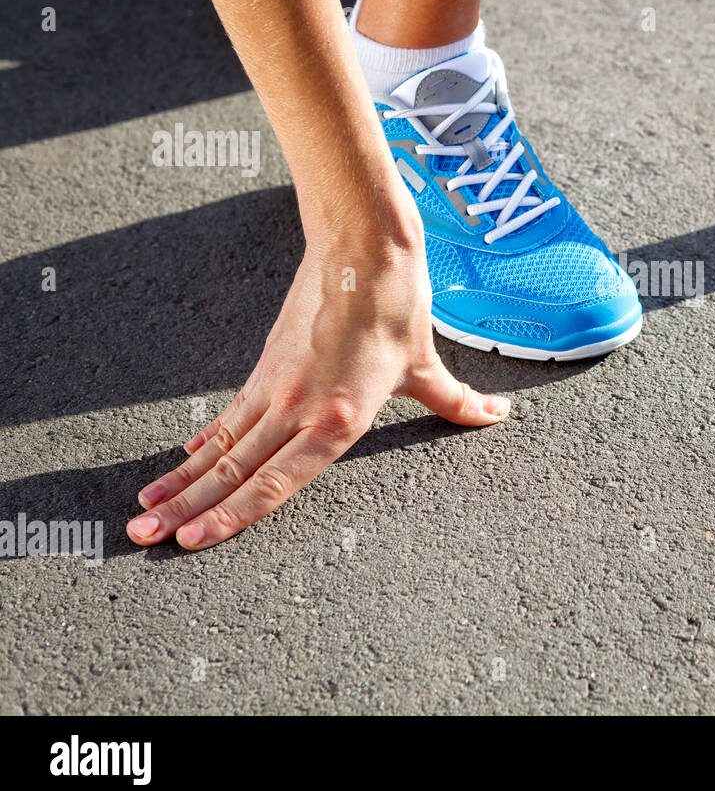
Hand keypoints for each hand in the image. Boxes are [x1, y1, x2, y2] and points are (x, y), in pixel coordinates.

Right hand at [127, 237, 508, 550]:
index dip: (234, 516)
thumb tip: (497, 415)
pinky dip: (205, 442)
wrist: (362, 248)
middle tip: (142, 537)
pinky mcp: (267, 366)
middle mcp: (301, 409)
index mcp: (341, 419)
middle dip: (187, 509)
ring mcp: (278, 387)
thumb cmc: (397, 307)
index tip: (193, 542)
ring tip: (143, 510)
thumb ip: (456, 402)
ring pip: (222, 447)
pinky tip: (183, 463)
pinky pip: (230, 415)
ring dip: (181, 481)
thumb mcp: (427, 365)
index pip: (278, 482)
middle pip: (235, 471)